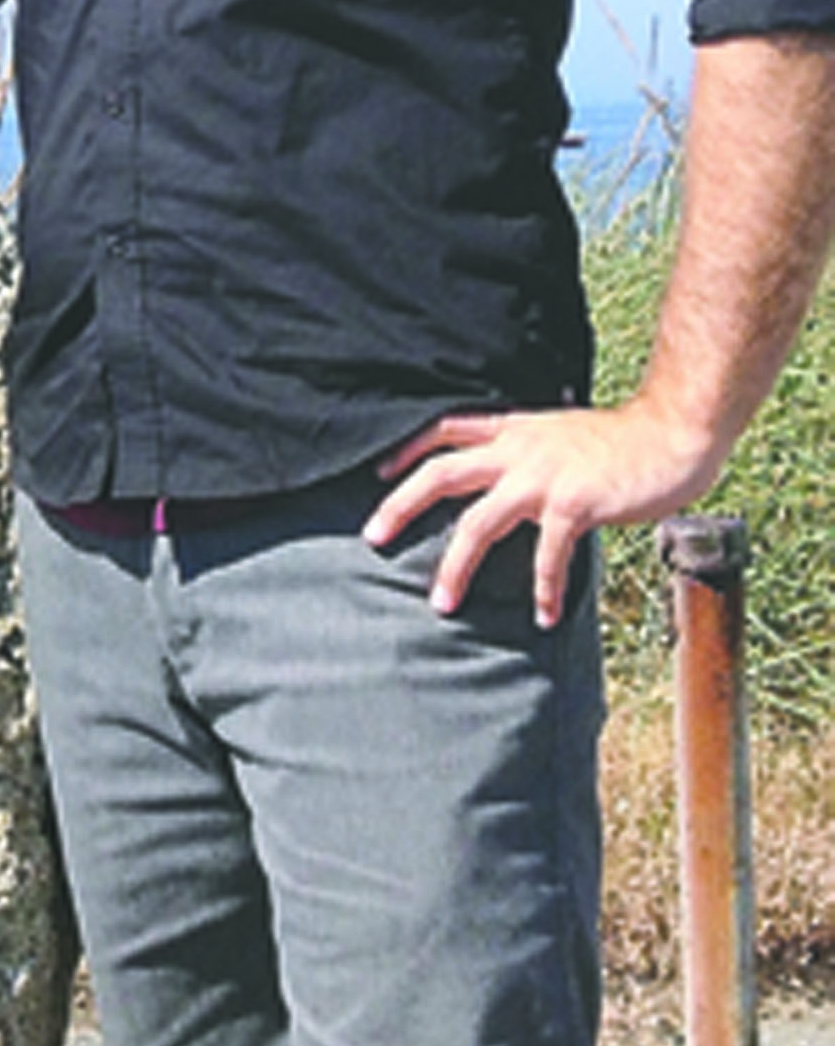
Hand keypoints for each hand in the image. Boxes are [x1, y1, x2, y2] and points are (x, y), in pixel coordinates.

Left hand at [363, 401, 720, 627]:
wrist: (672, 432)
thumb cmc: (624, 440)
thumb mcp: (559, 434)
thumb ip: (530, 452)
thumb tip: (510, 479)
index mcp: (512, 430)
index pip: (443, 429)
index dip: (407, 449)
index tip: (377, 472)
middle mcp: (517, 450)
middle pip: (440, 473)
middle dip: (400, 504)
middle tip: (372, 537)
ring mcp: (542, 477)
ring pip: (477, 522)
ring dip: (456, 566)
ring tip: (440, 603)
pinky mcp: (573, 504)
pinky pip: (545, 553)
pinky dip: (542, 588)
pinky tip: (542, 615)